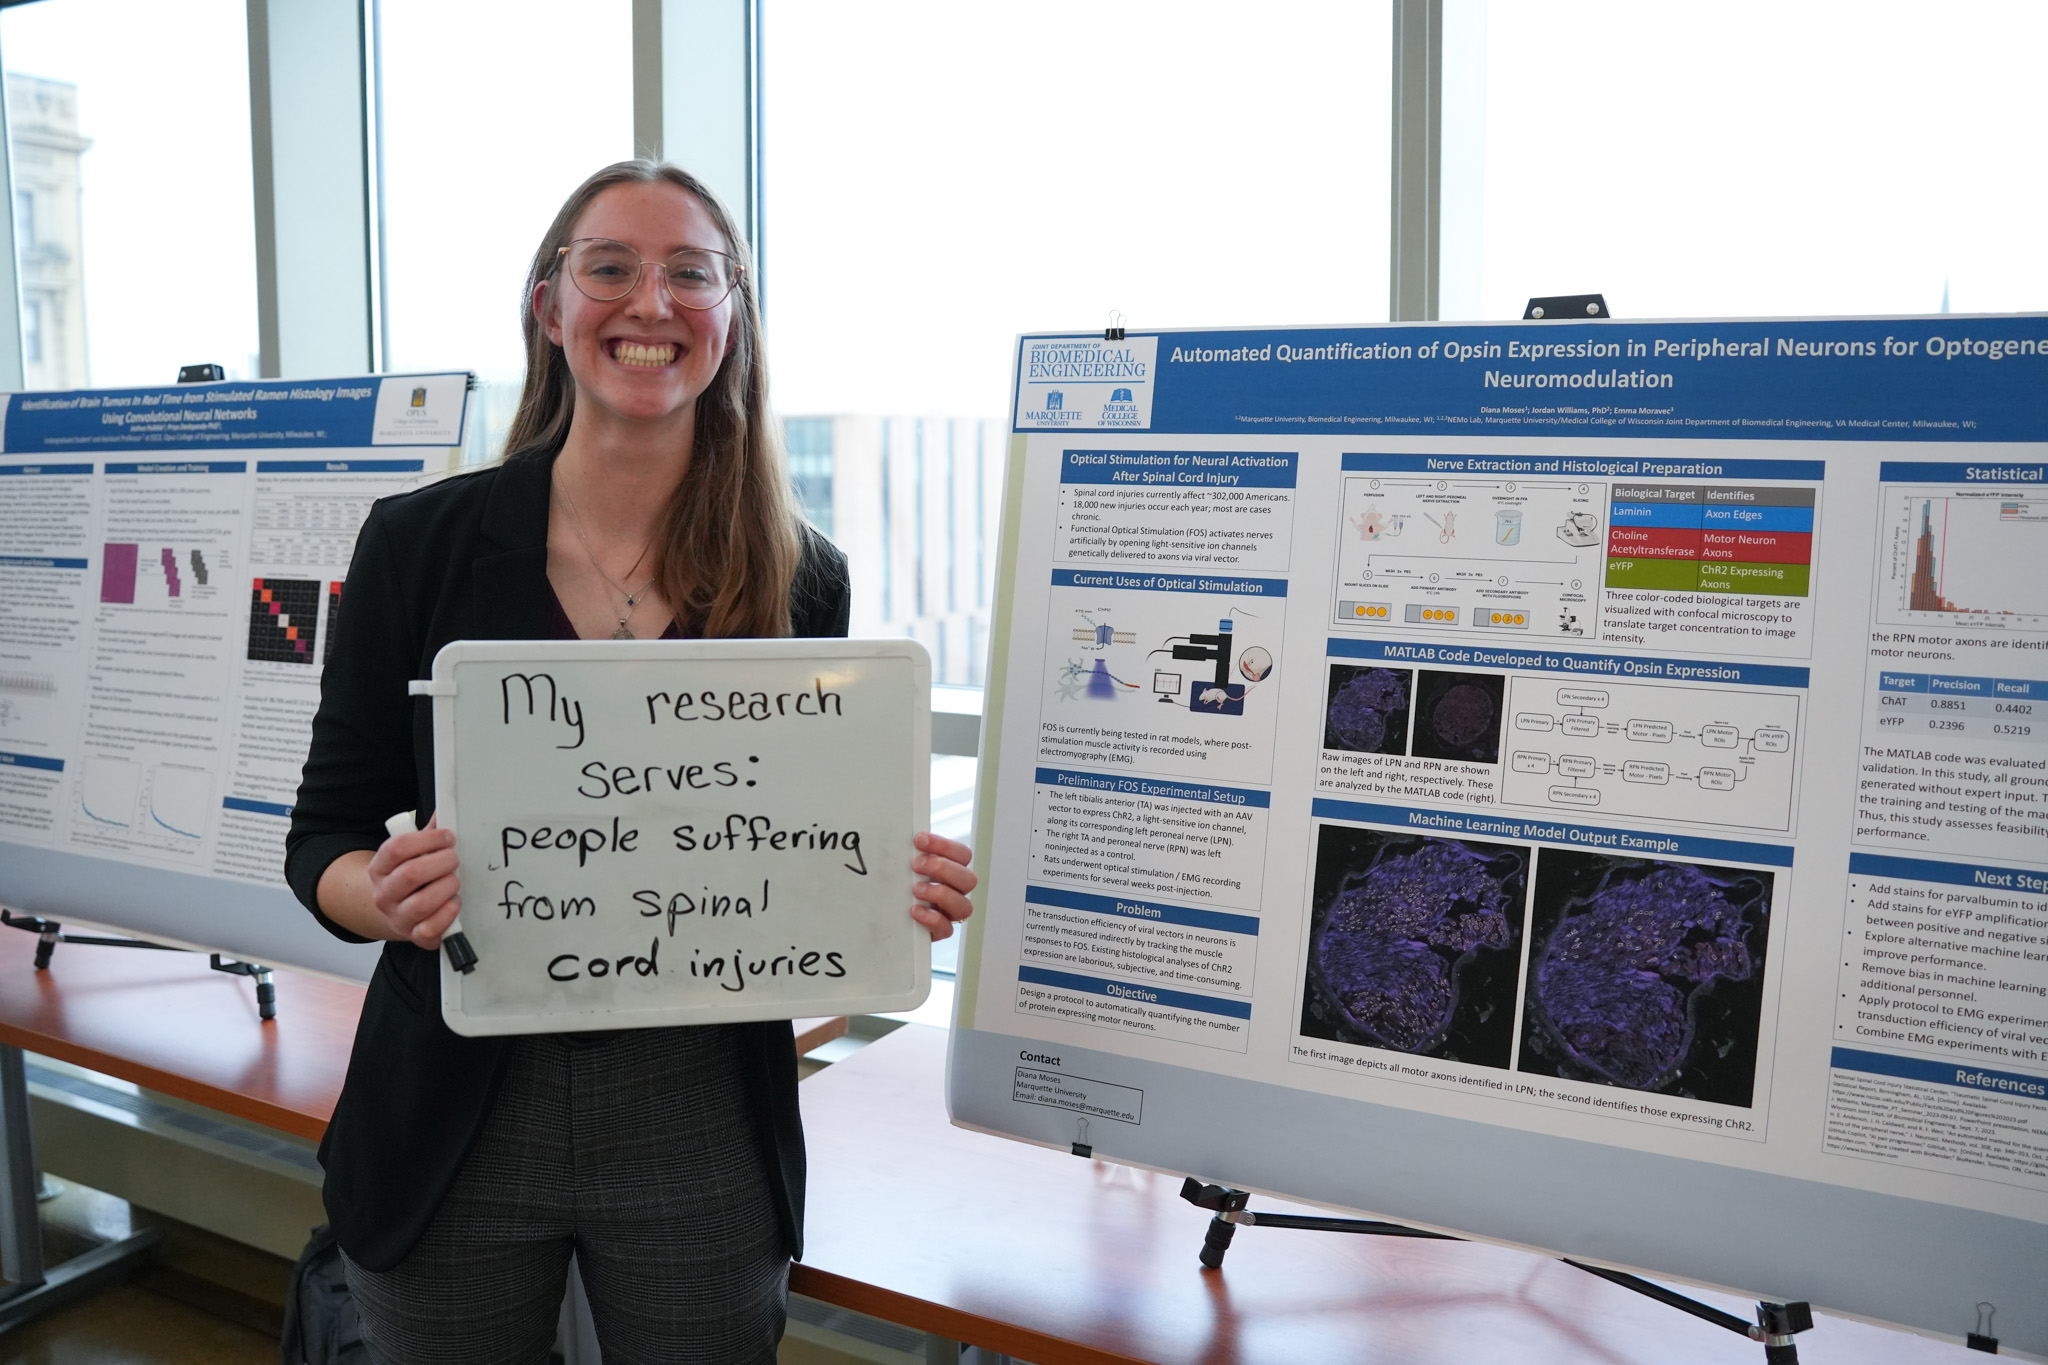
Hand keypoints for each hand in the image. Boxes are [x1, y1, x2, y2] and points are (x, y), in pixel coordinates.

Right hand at [366, 815, 461, 949]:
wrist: (398, 912)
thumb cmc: (411, 878)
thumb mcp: (413, 854)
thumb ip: (427, 834)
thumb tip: (446, 810)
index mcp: (379, 867)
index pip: (397, 848)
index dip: (428, 839)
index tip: (448, 837)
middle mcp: (384, 894)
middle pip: (411, 874)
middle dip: (442, 862)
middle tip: (454, 859)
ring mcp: (397, 917)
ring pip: (422, 903)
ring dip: (447, 887)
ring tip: (454, 881)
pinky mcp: (414, 936)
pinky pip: (430, 929)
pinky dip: (448, 913)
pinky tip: (453, 902)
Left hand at [910, 832, 975, 941]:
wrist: (891, 913)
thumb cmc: (904, 884)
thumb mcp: (908, 866)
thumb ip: (912, 854)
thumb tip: (900, 838)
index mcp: (953, 870)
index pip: (963, 855)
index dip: (944, 846)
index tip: (919, 840)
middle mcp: (957, 891)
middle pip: (969, 879)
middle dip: (942, 868)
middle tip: (916, 865)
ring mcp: (951, 912)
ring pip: (965, 906)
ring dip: (940, 894)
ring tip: (916, 890)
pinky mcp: (940, 931)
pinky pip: (947, 929)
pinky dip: (932, 918)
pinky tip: (915, 910)